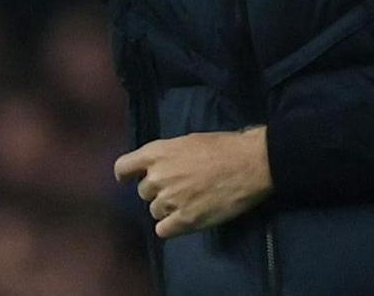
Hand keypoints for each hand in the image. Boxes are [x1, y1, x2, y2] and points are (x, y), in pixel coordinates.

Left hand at [114, 127, 272, 238]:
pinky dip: (172, 227)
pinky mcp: (185, 220)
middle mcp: (157, 177)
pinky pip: (163, 230)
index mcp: (156, 153)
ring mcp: (170, 200)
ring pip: (155, 211)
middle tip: (180, 189)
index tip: (129, 180)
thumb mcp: (187, 142)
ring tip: (190, 202)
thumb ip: (167, 157)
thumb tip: (160, 168)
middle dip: (158, 191)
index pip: (123, 167)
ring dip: (168, 209)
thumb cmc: (223, 147)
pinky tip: (185, 220)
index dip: (125, 175)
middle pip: (143, 192)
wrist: (250, 163)